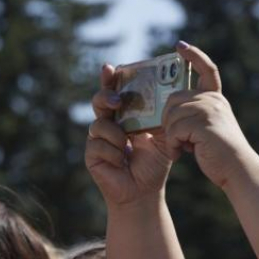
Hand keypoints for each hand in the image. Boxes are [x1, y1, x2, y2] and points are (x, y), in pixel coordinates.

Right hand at [85, 64, 172, 206]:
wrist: (144, 190)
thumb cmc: (153, 161)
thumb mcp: (162, 134)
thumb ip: (160, 115)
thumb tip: (167, 93)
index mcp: (124, 115)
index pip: (115, 91)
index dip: (110, 79)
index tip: (110, 68)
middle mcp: (108, 123)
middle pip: (99, 101)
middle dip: (105, 96)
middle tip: (116, 100)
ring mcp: (97, 138)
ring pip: (99, 124)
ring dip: (116, 134)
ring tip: (127, 144)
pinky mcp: (91, 154)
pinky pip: (98, 144)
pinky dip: (114, 152)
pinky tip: (121, 160)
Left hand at [162, 43, 255, 189]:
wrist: (237, 170)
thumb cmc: (217, 153)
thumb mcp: (204, 127)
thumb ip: (190, 115)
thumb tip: (167, 109)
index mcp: (215, 98)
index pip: (206, 70)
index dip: (194, 56)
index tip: (180, 46)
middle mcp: (213, 100)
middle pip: (173, 99)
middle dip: (167, 120)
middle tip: (175, 138)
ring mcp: (209, 110)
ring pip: (170, 116)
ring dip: (170, 136)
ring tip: (180, 148)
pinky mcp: (203, 124)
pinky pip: (172, 130)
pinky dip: (171, 145)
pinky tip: (179, 154)